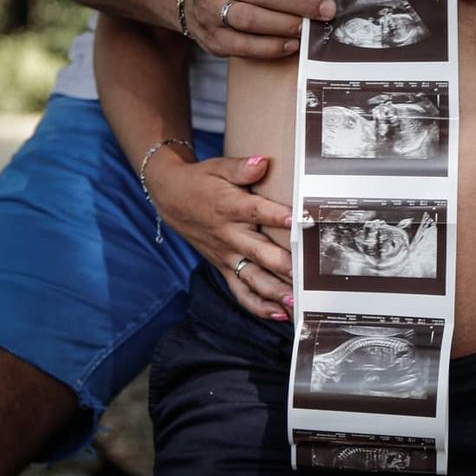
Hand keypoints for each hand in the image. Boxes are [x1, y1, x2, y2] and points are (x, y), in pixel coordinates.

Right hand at [145, 151, 294, 319]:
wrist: (169, 198)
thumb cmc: (201, 181)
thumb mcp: (218, 167)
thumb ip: (241, 167)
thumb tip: (262, 162)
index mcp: (229, 207)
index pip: (256, 211)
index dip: (277, 215)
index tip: (298, 220)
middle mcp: (228, 234)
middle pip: (258, 252)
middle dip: (282, 266)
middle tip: (305, 276)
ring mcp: (225, 255)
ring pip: (251, 278)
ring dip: (274, 292)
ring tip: (296, 302)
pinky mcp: (223, 267)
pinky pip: (240, 291)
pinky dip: (258, 305)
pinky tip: (279, 313)